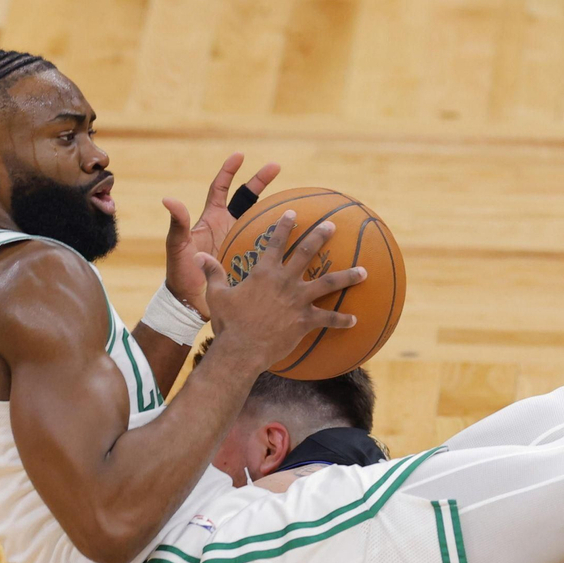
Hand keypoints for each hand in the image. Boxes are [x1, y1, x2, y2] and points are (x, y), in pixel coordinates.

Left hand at [163, 152, 280, 317]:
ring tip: (295, 199)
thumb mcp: (178, 248)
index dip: (229, 171)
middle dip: (260, 181)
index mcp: (212, 220)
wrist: (192, 305)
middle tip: (276, 166)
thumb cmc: (181, 275)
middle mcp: (229, 228)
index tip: (240, 155)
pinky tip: (299, 237)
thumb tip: (169, 199)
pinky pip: (269, 247)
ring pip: (263, 221)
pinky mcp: (251, 260)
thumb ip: (177, 224)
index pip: (221, 189)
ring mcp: (242, 243)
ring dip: (277, 210)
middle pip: (247, 198)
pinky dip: (282, 240)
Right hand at [198, 211, 365, 368]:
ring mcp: (298, 300)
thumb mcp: (217, 295)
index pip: (276, 241)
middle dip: (321, 235)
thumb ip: (213, 273)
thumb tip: (199, 256)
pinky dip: (342, 320)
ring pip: (329, 282)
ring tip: (364, 271)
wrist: (241, 349)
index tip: (293, 213)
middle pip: (307, 252)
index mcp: (264, 272)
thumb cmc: (228, 323)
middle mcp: (285, 281)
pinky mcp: (305, 321)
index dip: (284, 225)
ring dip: (348, 276)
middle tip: (332, 225)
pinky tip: (355, 320)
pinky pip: (329, 319)